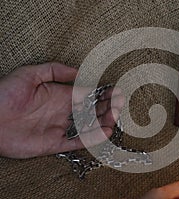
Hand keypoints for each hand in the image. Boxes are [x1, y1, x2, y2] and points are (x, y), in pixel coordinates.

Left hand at [0, 62, 124, 158]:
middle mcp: (63, 112)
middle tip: (119, 104)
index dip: (102, 93)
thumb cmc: (5, 94)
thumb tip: (79, 71)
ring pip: (88, 126)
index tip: (115, 91)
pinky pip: (77, 141)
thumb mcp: (30, 74)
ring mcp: (60, 128)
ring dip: (103, 122)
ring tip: (115, 118)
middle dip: (107, 107)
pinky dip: (92, 138)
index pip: (87, 94)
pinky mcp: (54, 143)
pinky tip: (105, 132)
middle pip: (91, 110)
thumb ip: (55, 70)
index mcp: (61, 95)